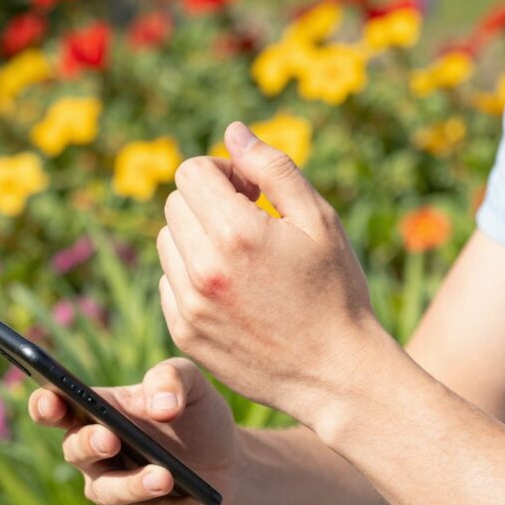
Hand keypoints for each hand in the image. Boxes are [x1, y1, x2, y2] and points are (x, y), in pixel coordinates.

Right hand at [28, 357, 238, 504]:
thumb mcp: (193, 385)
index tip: (51, 401)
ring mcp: (113, 487)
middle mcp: (97, 452)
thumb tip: (161, 406)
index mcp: (101, 411)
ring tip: (165, 478)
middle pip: (76, 450)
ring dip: (134, 484)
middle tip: (111, 439)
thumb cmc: (197, 417)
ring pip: (109, 491)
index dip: (46, 405)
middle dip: (89, 444)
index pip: (58, 406)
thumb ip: (173, 378)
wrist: (227, 462)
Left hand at [156, 121, 390, 425]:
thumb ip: (274, 168)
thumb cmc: (336, 290)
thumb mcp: (319, 220)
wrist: (336, 373)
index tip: (254, 193)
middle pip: (176, 202)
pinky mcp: (183, 332)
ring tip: (244, 259)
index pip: (193, 171)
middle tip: (254, 223)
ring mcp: (188, 304)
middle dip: (210, 202)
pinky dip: (193, 275)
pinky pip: (168, 281)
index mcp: (238, 232)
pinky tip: (235, 290)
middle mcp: (203, 267)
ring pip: (168, 241)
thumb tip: (233, 132)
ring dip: (198, 237)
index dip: (224, 172)